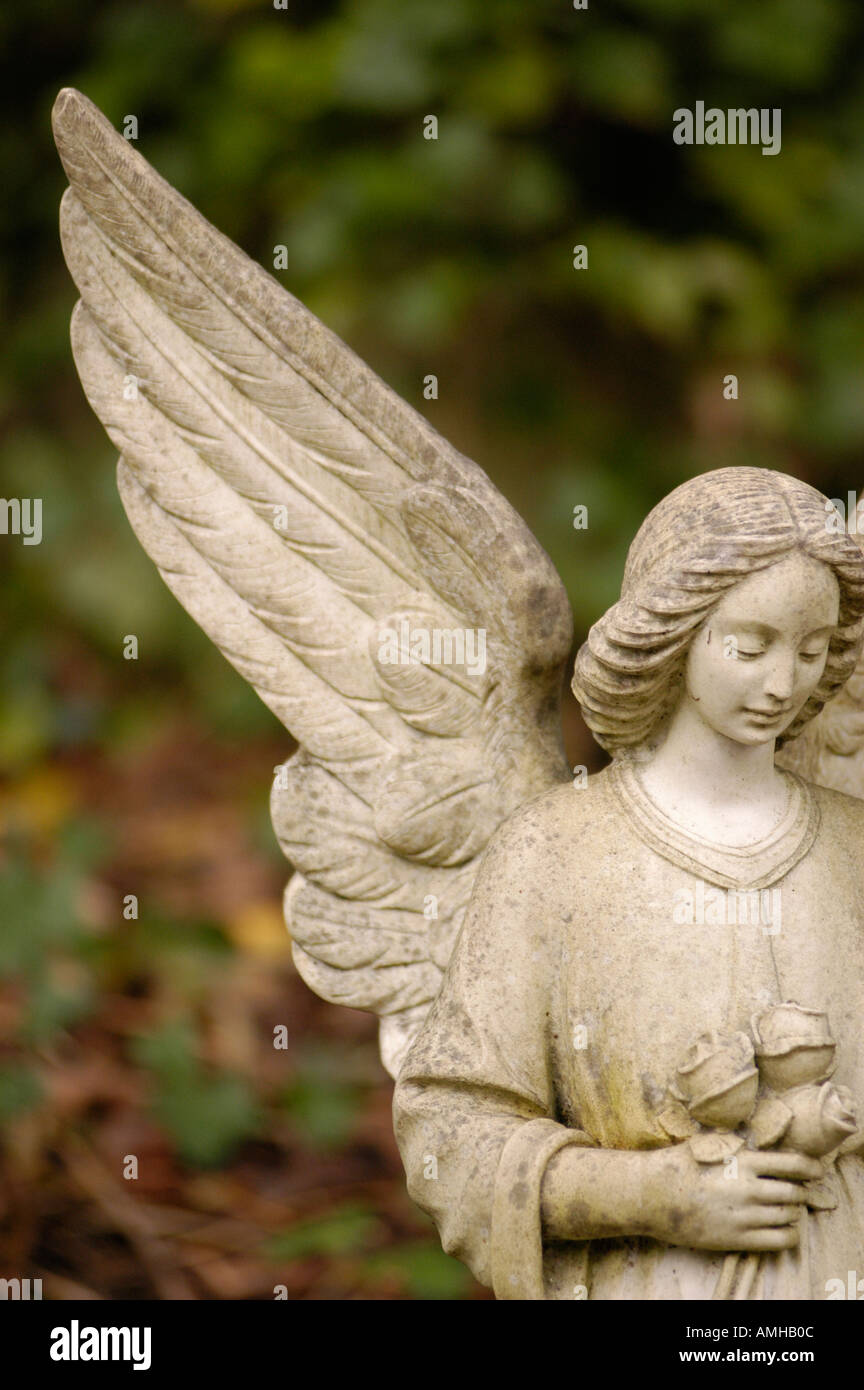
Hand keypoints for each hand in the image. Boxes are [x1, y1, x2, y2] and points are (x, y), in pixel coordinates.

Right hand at [640, 1144, 821, 1251]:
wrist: (652, 1195)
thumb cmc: (677, 1165)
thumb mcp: (709, 1145)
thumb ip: (737, 1145)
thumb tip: (758, 1142)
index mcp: (744, 1161)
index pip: (794, 1165)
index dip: (812, 1168)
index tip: (816, 1171)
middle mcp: (750, 1189)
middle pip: (796, 1193)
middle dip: (802, 1192)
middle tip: (799, 1191)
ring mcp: (746, 1216)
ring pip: (790, 1216)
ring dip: (794, 1213)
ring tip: (786, 1209)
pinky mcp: (738, 1238)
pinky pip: (780, 1240)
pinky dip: (790, 1235)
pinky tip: (783, 1229)